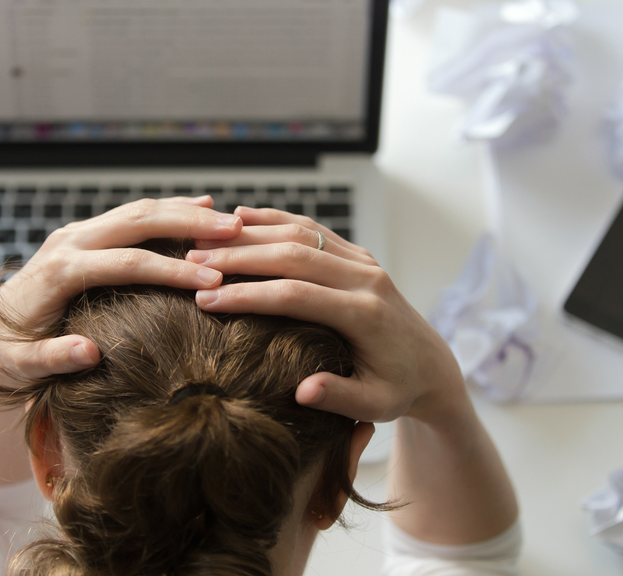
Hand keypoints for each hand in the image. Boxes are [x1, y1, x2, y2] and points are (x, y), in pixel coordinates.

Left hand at [0, 197, 242, 381]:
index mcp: (58, 272)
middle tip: (234, 231)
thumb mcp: (21, 368)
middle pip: (137, 222)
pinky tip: (202, 207)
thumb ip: (51, 359)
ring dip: (184, 212)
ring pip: (138, 211)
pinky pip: (133, 216)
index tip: (212, 281)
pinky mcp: (85, 234)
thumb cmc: (6, 358)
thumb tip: (89, 353)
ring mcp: (77, 234)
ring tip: (230, 220)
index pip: (126, 264)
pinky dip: (168, 211)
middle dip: (189, 225)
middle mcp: (68, 243)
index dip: (171, 271)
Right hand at [186, 206, 465, 424]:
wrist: (432, 365)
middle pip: (293, 255)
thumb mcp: (375, 406)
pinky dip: (275, 219)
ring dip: (250, 234)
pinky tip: (240, 217)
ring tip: (203, 240)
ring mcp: (363, 261)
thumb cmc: (398, 390)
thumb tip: (302, 391)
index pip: (296, 295)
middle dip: (239, 257)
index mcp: (366, 313)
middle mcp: (366, 278)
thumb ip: (340, 398)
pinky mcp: (358, 254)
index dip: (248, 295)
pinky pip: (312, 228)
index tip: (206, 299)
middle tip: (191, 262)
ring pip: (301, 233)